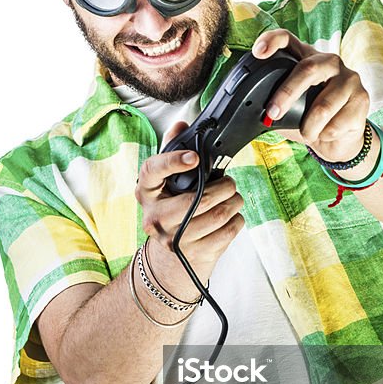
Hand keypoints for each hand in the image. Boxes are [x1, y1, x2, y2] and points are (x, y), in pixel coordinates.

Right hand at [134, 121, 245, 289]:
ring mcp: (174, 239)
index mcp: (146, 193)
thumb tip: (182, 124)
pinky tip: (231, 216)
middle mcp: (155, 217)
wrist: (170, 259)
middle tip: (230, 183)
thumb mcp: (166, 182)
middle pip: (198, 199)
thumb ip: (173, 151)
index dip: (173, 161)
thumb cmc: (172, 210)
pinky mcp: (194, 255)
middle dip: (224, 187)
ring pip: (218, 215)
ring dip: (234, 202)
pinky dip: (236, 220)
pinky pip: (227, 232)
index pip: (152, 171)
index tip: (195, 157)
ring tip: (233, 197)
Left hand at [253, 30, 370, 164]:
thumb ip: (273, 104)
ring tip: (306, 134)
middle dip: (287, 93)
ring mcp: (349, 78)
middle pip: (307, 68)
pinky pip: (337, 122)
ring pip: (323, 104)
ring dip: (309, 127)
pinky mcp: (362, 98)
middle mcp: (329, 62)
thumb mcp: (289, 110)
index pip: (289, 39)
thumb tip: (249, 113)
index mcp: (306, 58)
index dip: (272, 41)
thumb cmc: (311, 120)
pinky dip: (325, 135)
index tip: (258, 52)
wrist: (340, 140)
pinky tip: (326, 134)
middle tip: (273, 113)